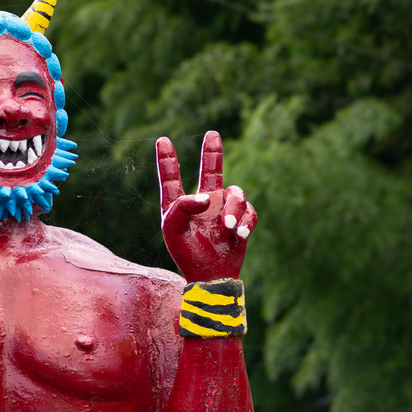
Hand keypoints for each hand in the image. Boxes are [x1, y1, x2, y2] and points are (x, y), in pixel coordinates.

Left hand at [157, 131, 256, 282]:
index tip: (162, 140)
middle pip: (209, 171)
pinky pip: (249, 210)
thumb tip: (206, 195)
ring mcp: (222, 210)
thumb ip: (181, 206)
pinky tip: (239, 234)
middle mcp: (202, 203)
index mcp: (179, 205)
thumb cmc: (187, 254)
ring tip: (229, 227)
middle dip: (212, 153)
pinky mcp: (240, 220)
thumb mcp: (172, 229)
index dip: (167, 160)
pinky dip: (246, 220)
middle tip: (212, 134)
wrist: (211, 276)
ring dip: (234, 209)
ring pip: (235, 193)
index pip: (172, 178)